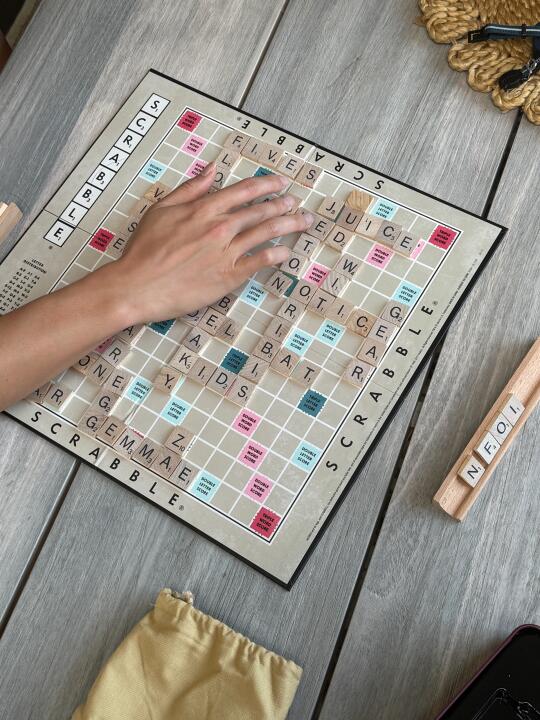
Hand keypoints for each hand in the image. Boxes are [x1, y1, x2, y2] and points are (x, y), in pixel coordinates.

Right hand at [109, 164, 313, 324]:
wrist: (138, 285)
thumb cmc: (145, 250)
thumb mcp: (162, 209)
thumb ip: (190, 189)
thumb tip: (211, 170)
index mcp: (204, 208)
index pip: (244, 191)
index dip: (267, 184)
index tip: (281, 182)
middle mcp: (220, 227)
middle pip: (261, 210)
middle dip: (283, 204)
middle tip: (297, 203)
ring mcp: (227, 251)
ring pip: (266, 232)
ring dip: (289, 224)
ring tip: (303, 221)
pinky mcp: (229, 275)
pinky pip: (260, 261)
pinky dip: (276, 255)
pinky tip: (287, 252)